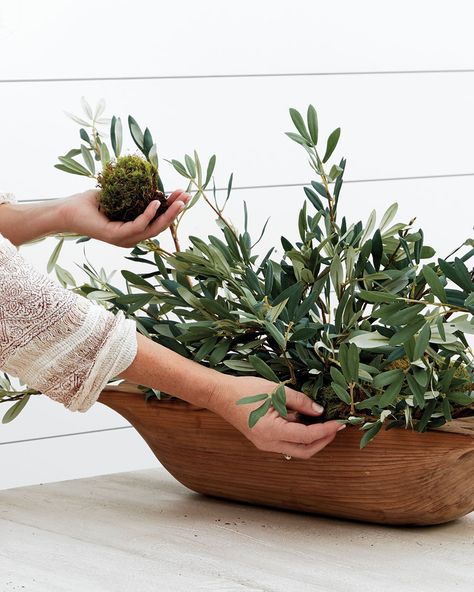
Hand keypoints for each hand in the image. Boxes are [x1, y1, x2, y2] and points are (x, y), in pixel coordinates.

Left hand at [60, 188, 189, 247]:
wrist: (67, 210)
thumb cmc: (90, 203)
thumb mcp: (119, 196)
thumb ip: (136, 194)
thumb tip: (152, 181)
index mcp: (134, 230)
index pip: (158, 221)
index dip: (172, 209)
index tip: (183, 195)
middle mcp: (131, 238)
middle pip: (160, 226)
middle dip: (176, 212)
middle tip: (187, 197)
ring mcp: (124, 239)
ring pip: (153, 228)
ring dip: (168, 214)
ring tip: (178, 200)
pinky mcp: (115, 236)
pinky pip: (138, 226)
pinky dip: (149, 214)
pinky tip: (156, 202)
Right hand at [211, 376, 344, 458]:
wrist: (221, 395)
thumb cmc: (246, 390)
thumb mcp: (277, 391)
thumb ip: (300, 401)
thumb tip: (320, 410)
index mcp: (272, 432)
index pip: (307, 436)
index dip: (327, 430)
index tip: (340, 422)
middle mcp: (269, 444)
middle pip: (305, 451)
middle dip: (324, 440)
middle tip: (336, 427)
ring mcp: (265, 444)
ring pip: (296, 449)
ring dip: (313, 439)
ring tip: (324, 422)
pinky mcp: (264, 440)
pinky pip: (287, 442)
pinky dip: (300, 435)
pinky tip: (306, 420)